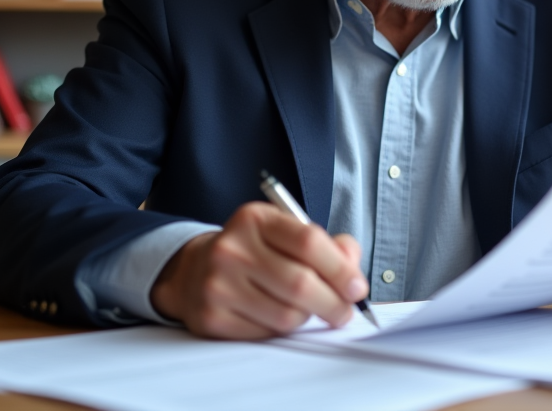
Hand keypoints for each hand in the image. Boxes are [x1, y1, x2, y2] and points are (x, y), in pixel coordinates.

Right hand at [150, 202, 368, 338]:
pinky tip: (276, 315)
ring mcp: (218, 284)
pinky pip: (266, 333)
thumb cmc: (253, 251)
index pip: (308, 242)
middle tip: (344, 311)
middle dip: (333, 303)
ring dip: (307, 317)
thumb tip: (353, 271)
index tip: (357, 287)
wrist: (195, 270)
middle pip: (300, 283)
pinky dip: (281, 330)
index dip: (341, 269)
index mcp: (255, 219)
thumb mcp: (284, 233)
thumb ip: (327, 245)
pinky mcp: (212, 317)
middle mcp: (232, 248)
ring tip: (306, 309)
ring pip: (287, 314)